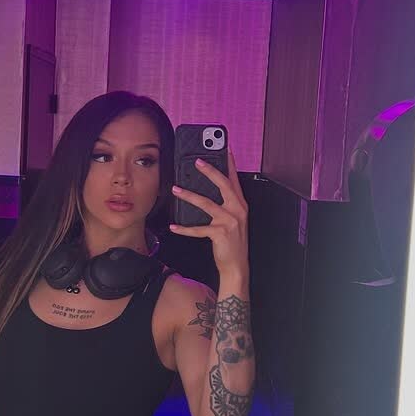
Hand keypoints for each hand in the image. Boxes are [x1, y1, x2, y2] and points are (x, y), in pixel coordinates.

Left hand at [170, 148, 249, 277]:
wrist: (236, 266)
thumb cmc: (232, 243)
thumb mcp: (232, 220)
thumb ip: (224, 205)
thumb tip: (207, 192)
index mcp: (240, 204)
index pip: (234, 179)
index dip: (229, 163)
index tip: (225, 149)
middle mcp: (237, 210)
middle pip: (223, 184)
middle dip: (209, 171)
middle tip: (197, 161)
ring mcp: (229, 221)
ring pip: (206, 203)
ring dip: (188, 195)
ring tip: (176, 189)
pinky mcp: (220, 233)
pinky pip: (197, 228)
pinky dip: (184, 228)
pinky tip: (173, 225)